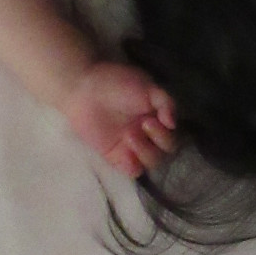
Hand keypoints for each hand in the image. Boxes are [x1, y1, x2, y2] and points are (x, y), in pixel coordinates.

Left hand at [61, 63, 176, 177]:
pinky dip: (134, 166)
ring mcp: (132, 147)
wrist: (82, 89)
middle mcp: (147, 135)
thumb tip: (173, 123)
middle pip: (166, 152)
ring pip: (152, 163)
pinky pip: (132, 170)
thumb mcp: (147, 86)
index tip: (151, 118)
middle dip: (159, 140)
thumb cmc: (115, 83)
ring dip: (146, 152)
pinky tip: (127, 154)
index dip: (166, 133)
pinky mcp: (115, 157)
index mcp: (157, 119)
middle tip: (143, 124)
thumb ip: (166, 102)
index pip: (173, 136)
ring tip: (129, 135)